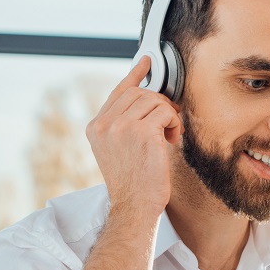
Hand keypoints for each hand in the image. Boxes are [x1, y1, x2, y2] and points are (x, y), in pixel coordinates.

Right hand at [85, 56, 182, 217]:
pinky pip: (165, 111)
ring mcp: (121, 127)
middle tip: (169, 122)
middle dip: (159, 104)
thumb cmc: (132, 183)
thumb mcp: (117, 149)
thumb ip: (123, 124)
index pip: (118, 92)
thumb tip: (146, 97)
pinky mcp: (141, 132)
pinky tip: (171, 138)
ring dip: (168, 114)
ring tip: (169, 135)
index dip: (135, 75)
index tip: (146, 62)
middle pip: (139, 93)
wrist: (135, 206)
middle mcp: (104, 125)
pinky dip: (173, 122)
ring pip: (153, 100)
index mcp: (95, 128)